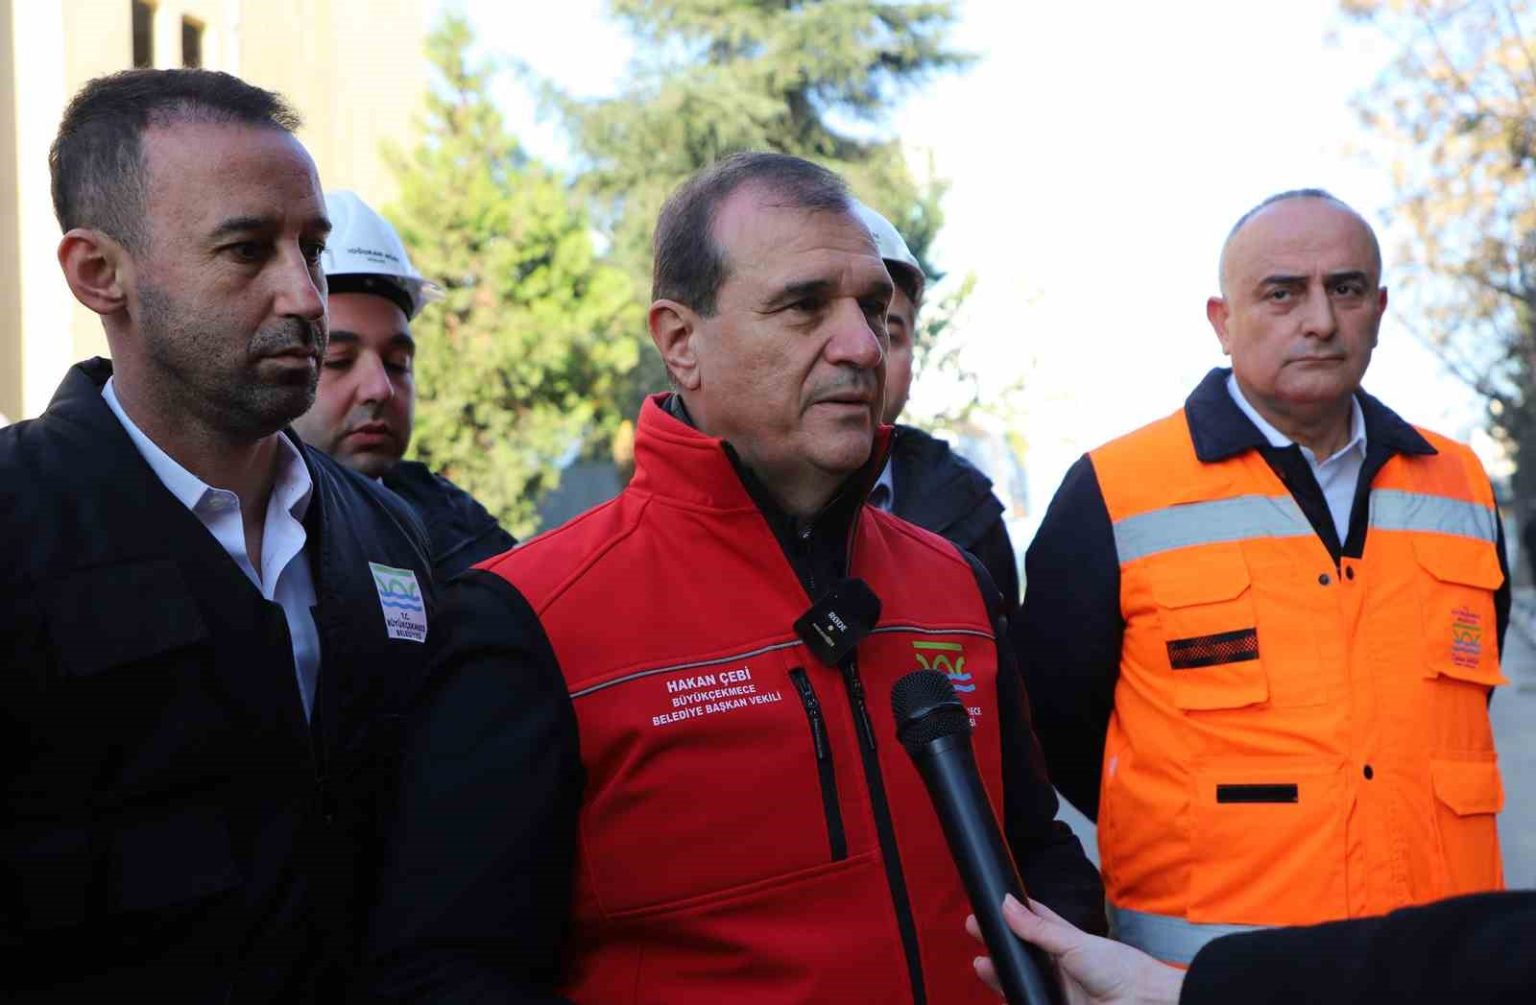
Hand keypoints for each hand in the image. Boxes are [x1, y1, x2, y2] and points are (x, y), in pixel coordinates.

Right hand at [966, 895, 1183, 1004]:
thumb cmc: (1119, 969)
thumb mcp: (1073, 943)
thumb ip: (1038, 929)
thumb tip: (1006, 903)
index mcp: (1068, 941)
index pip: (1035, 921)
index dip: (1013, 913)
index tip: (990, 903)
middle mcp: (1060, 965)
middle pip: (1023, 952)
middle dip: (1000, 943)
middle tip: (973, 930)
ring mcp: (1057, 990)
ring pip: (1022, 978)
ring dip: (1001, 973)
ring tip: (980, 964)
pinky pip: (1027, 999)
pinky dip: (1014, 994)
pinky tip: (1000, 990)